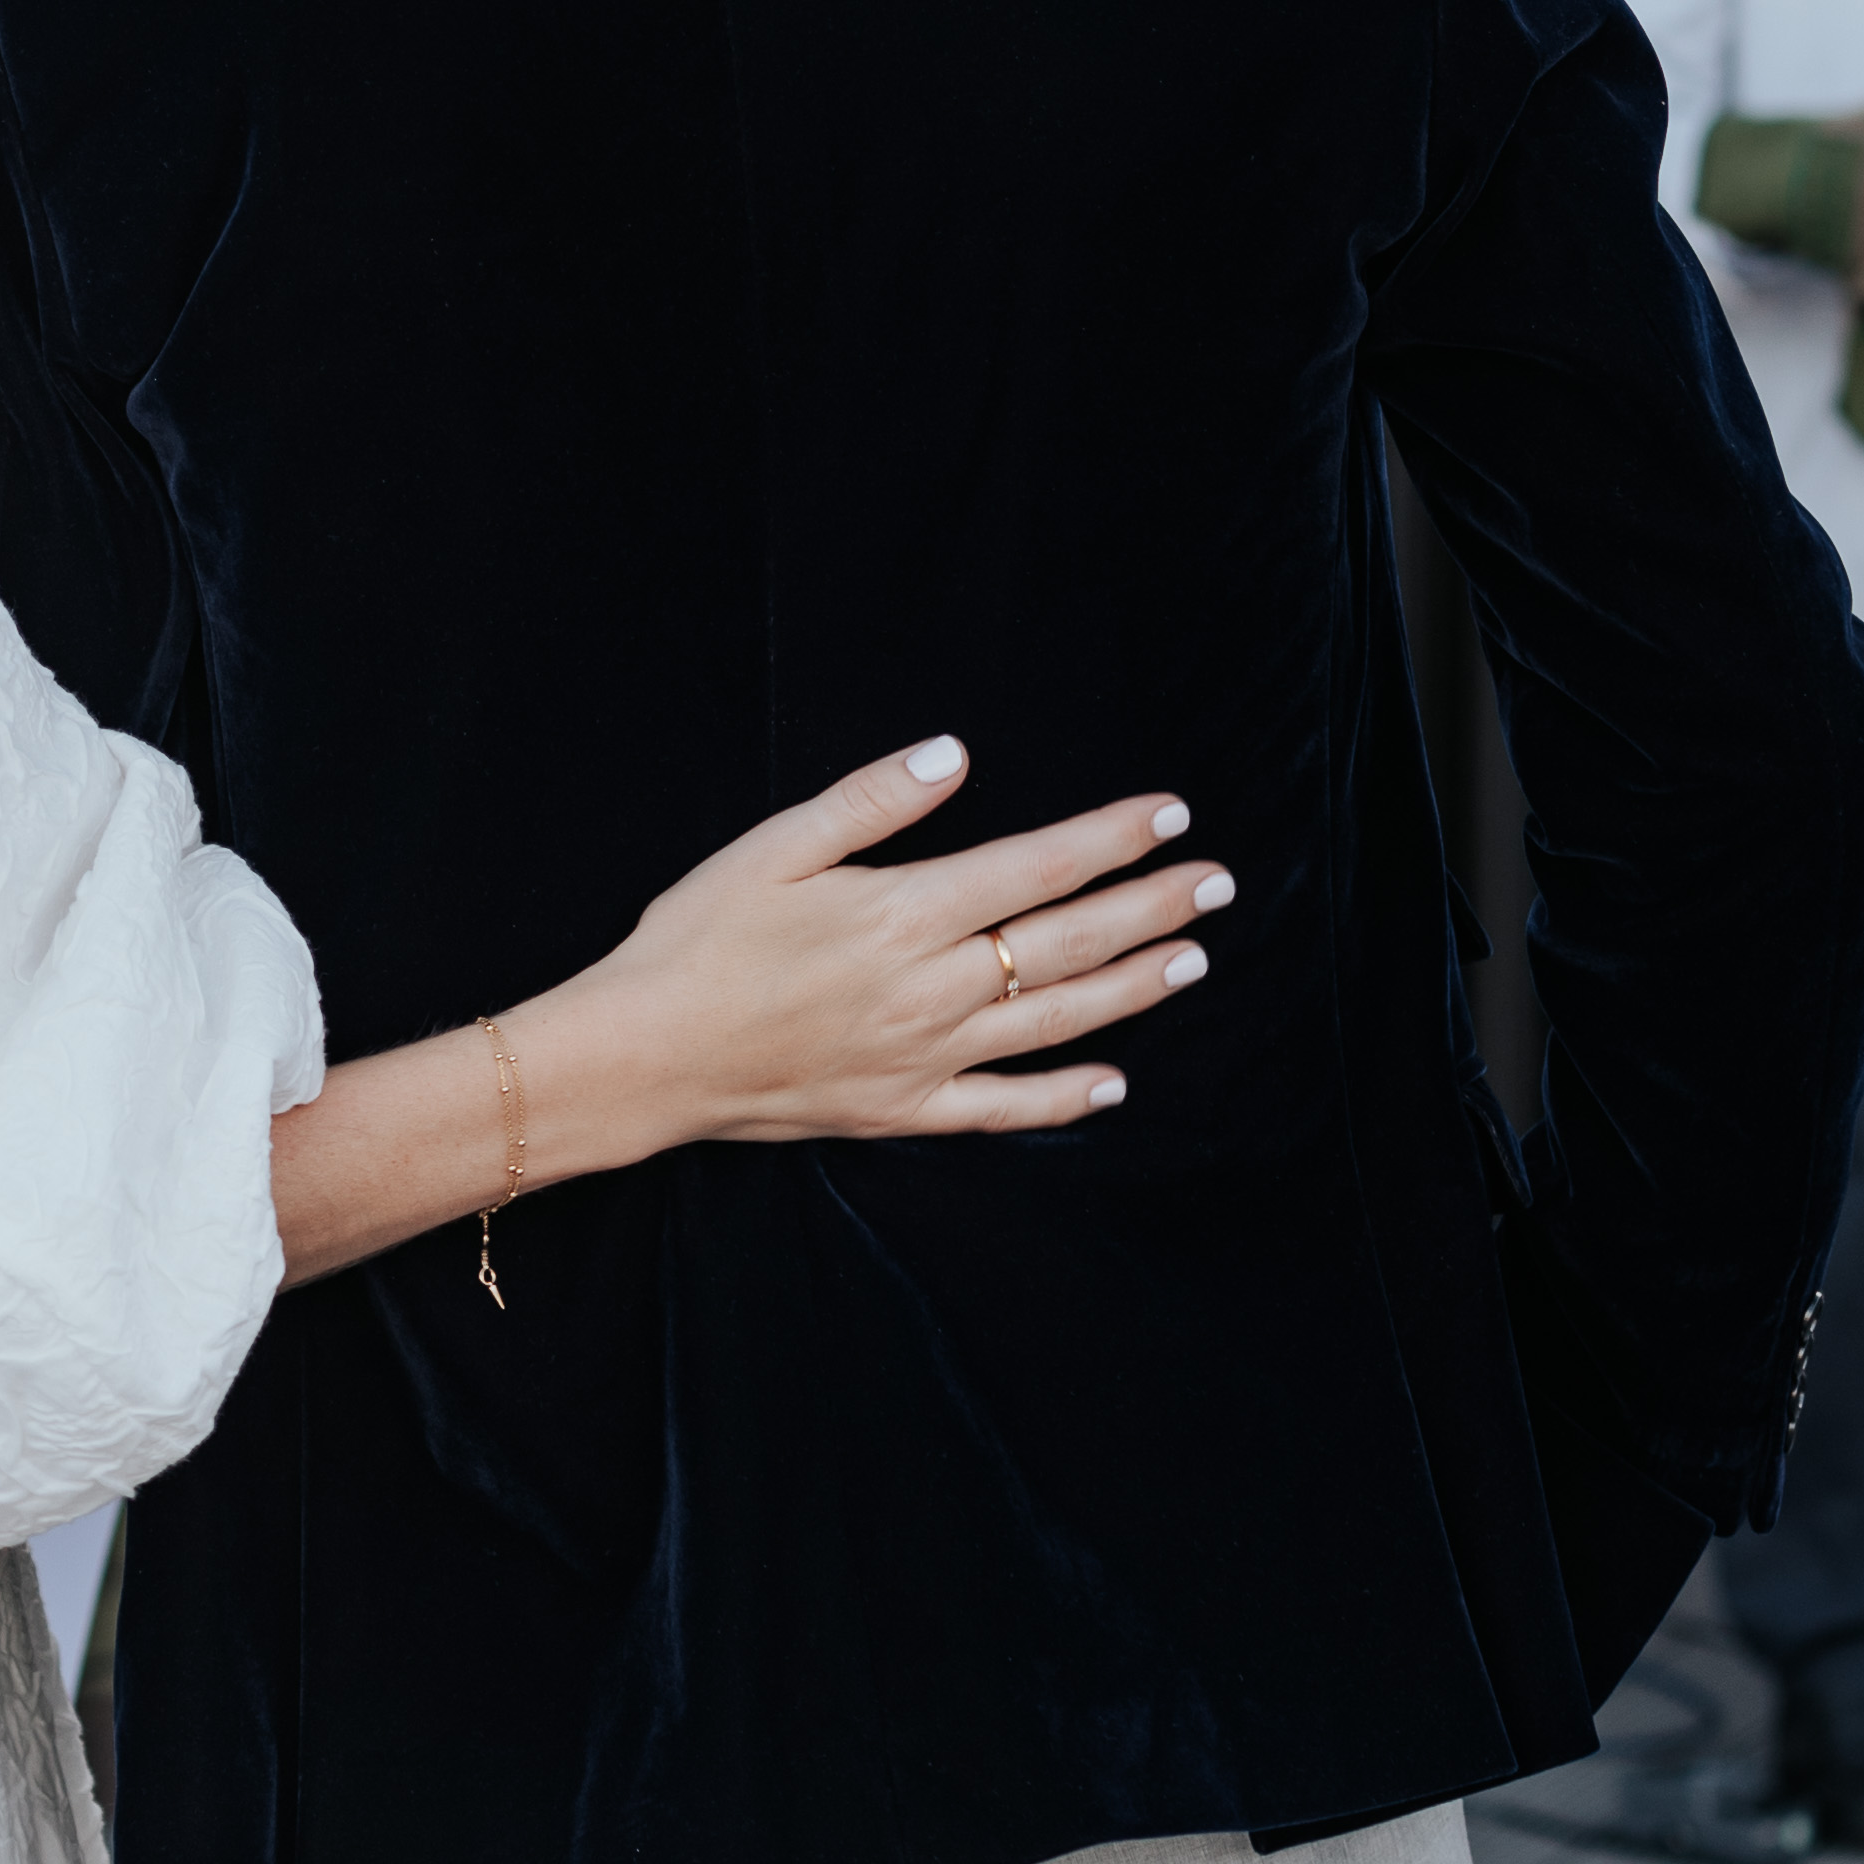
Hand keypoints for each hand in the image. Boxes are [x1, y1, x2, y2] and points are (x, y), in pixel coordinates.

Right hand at [517, 739, 1225, 1154]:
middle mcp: (932, 988)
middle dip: (1152, 907)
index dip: (1113, 838)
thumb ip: (870, 801)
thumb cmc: (696, 942)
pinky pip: (1004, 1107)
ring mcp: (926, 1057)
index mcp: (904, 912)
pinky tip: (1114, 1084)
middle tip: (1220, 883)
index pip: (1038, 867)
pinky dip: (1065, 1099)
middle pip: (1067, 943)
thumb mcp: (771, 847)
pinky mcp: (905, 1110)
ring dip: (1133, 988)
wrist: (642, 1058)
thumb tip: (955, 753)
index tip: (1172, 814)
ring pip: (1055, 1021)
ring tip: (1193, 959)